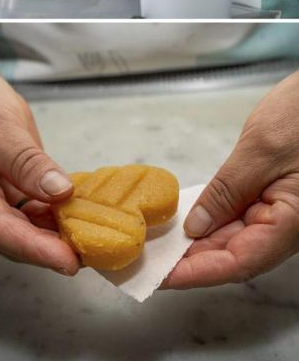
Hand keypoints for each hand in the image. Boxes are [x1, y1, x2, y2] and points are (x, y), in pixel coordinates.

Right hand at [0, 65, 79, 275]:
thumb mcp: (1, 125)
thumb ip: (28, 163)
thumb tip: (60, 193)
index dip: (31, 248)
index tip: (68, 260)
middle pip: (0, 235)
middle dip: (42, 248)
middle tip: (87, 254)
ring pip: (10, 229)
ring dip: (45, 237)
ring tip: (85, 241)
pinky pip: (16, 214)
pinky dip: (42, 219)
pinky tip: (69, 220)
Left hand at [163, 70, 298, 288]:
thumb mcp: (261, 150)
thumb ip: (228, 190)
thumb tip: (195, 227)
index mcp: (292, 222)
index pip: (238, 262)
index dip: (195, 273)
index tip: (157, 277)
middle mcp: (287, 226)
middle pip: (232, 256)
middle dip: (187, 262)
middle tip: (142, 261)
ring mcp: (281, 213)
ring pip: (233, 240)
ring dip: (195, 246)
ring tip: (153, 246)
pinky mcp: (274, 198)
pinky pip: (238, 218)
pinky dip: (209, 222)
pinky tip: (180, 223)